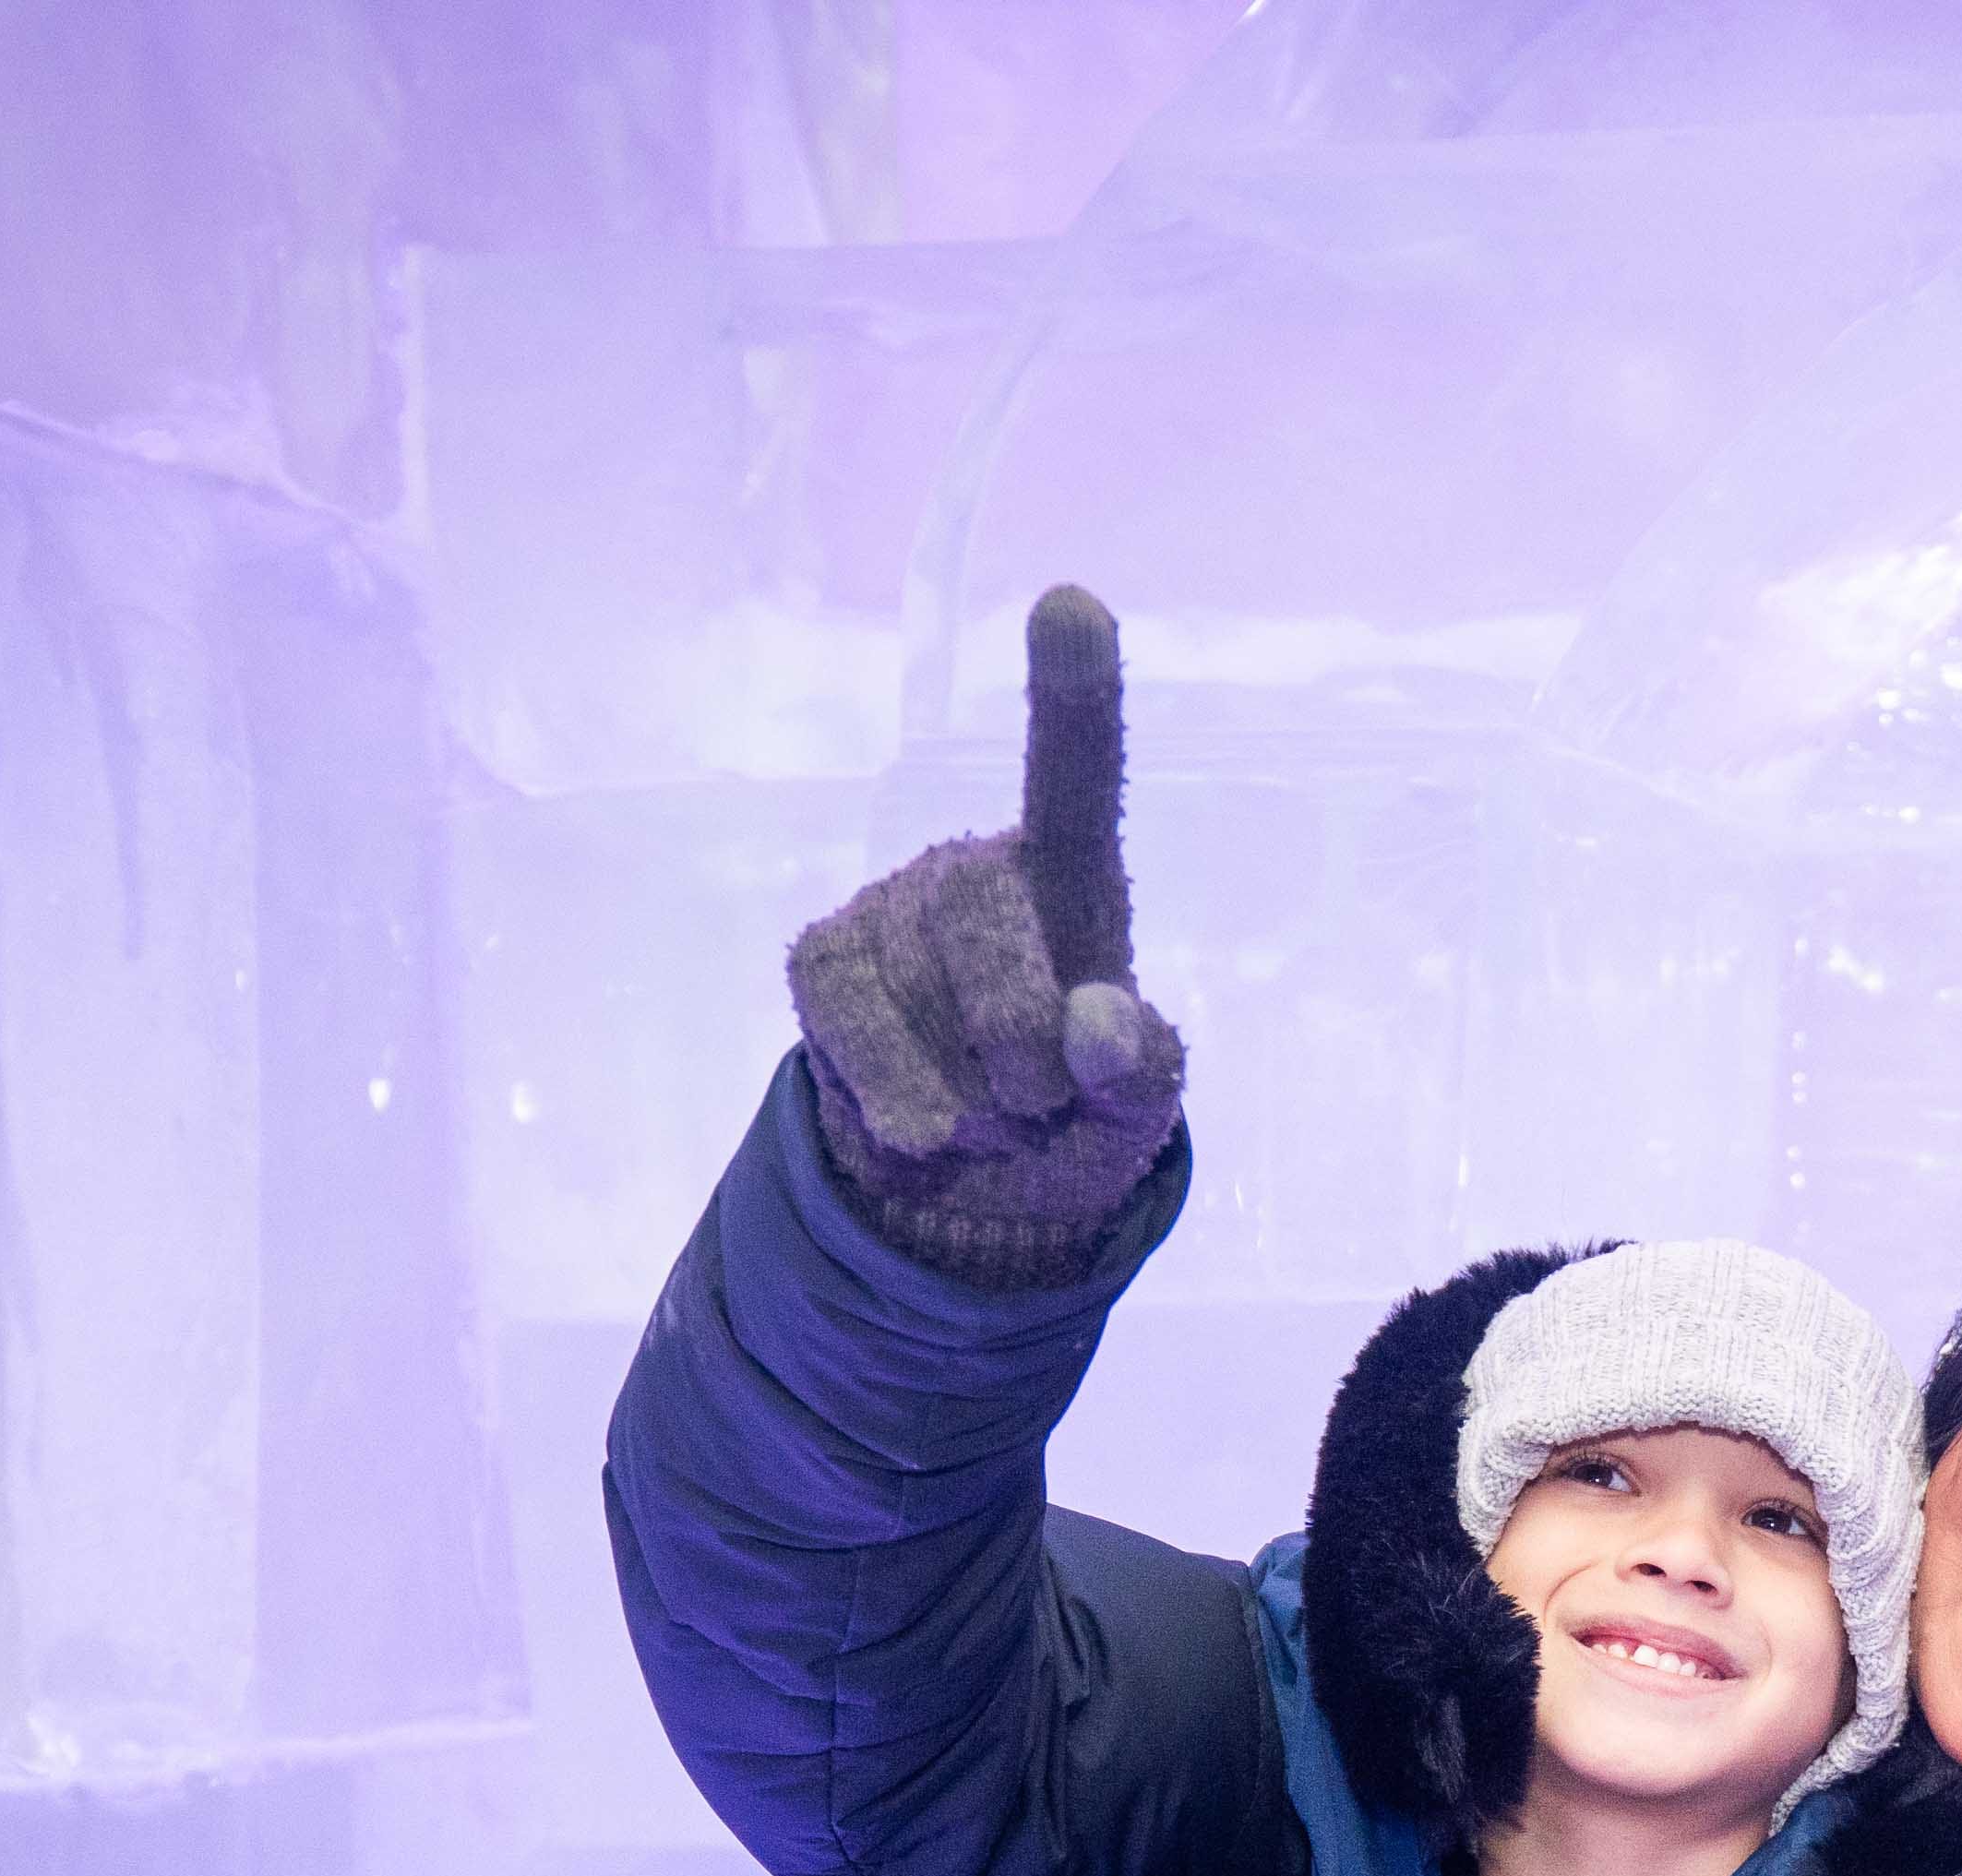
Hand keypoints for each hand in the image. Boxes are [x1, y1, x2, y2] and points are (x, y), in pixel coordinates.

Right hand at [779, 585, 1192, 1283]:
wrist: (971, 1188)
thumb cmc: (1074, 1115)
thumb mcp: (1135, 1107)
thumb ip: (1140, 1069)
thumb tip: (1096, 1030)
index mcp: (1076, 878)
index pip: (1076, 776)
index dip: (1075, 693)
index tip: (1072, 602)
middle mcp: (977, 868)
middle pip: (982, 912)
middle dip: (1018, 1037)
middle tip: (1040, 1104)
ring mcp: (890, 904)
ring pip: (916, 991)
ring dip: (965, 1099)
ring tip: (989, 1118)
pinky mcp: (822, 956)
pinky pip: (848, 1018)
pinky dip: (895, 1093)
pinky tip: (923, 1124)